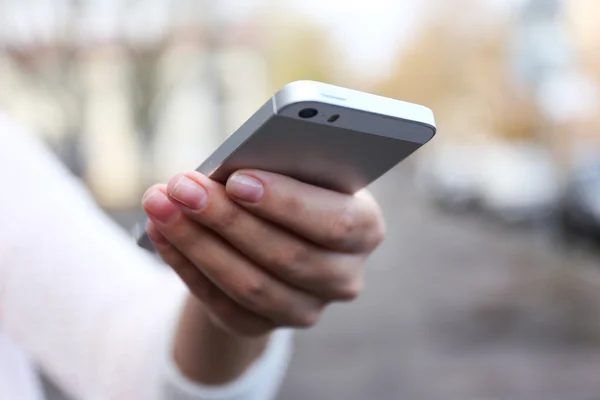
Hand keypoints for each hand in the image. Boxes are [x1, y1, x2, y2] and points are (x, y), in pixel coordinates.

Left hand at [142, 170, 384, 336]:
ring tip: (160, 205)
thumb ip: (276, 169)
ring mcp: (307, 308)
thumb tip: (221, 173)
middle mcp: (344, 275)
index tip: (237, 179)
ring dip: (197, 243)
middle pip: (286, 255)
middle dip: (226, 219)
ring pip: (249, 285)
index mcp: (364, 227)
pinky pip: (221, 303)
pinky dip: (186, 264)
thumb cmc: (292, 189)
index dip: (285, 202)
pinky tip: (161, 232)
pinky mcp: (265, 325)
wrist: (279, 237)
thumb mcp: (296, 172)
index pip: (333, 222)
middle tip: (181, 186)